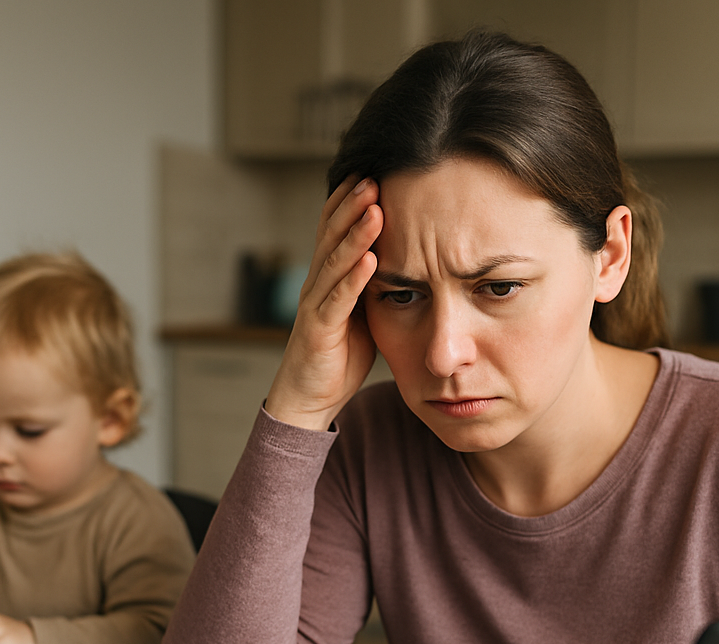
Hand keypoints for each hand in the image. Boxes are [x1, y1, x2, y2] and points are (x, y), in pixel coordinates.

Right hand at [265, 176, 382, 429]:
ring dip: (355, 233)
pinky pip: (338, 300)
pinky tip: (369, 258)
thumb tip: (408, 263)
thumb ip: (376, 286)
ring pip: (335, 261)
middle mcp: (318, 284)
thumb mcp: (364, 313)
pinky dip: (353, 278)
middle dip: (352, 204)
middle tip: (373, 174)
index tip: (373, 172)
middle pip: (332, 235)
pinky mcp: (319, 330)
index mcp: (329, 278)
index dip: (350, 201)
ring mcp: (316, 305)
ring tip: (375, 206)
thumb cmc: (340, 355)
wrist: (310, 397)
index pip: (336, 230)